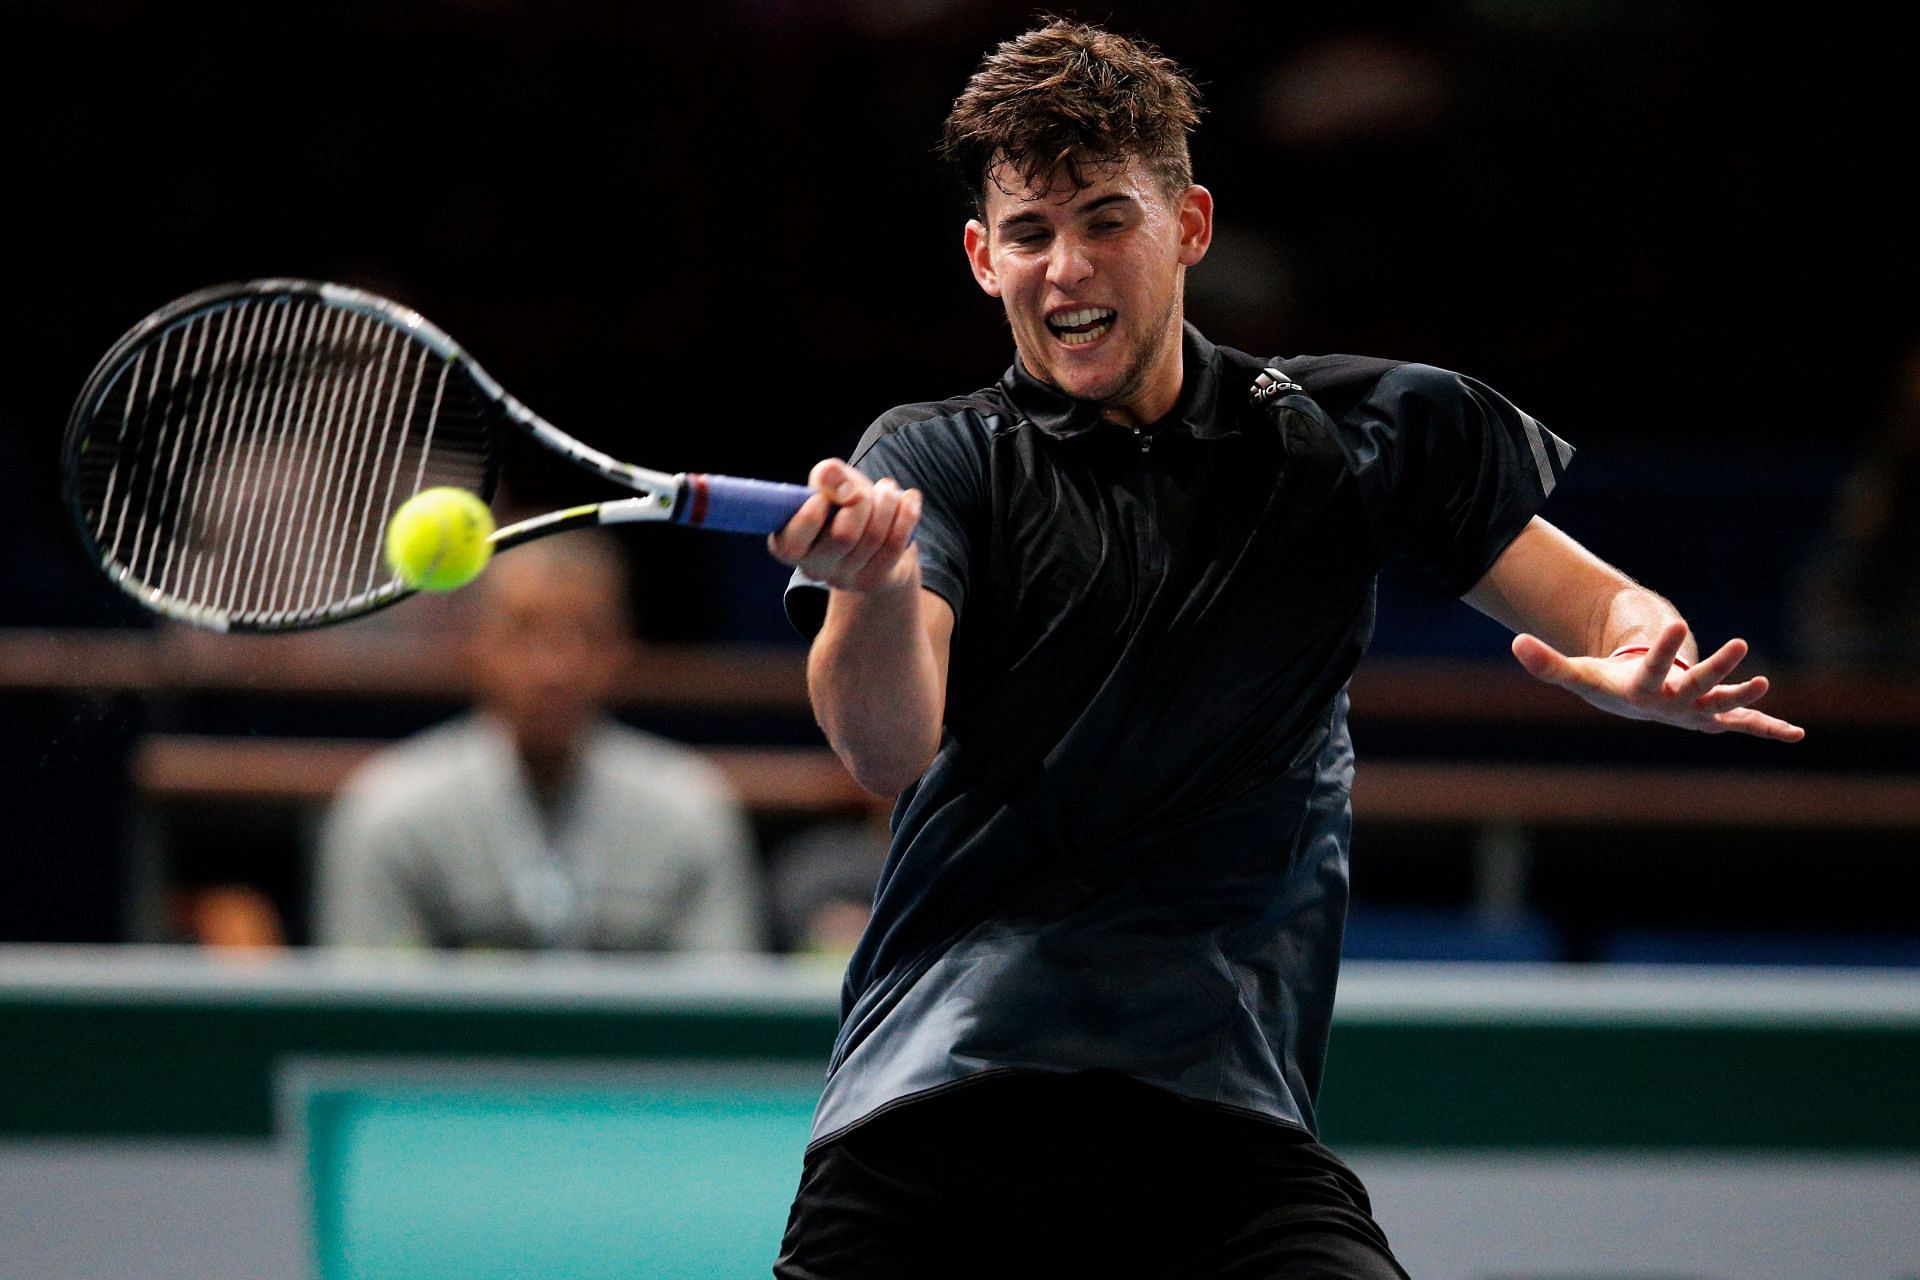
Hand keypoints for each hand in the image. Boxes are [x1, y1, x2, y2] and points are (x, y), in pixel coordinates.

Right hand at [768, 458, 922, 594]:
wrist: (875, 532)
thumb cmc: (844, 504)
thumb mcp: (831, 482)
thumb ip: (827, 476)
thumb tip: (835, 478)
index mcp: (790, 543)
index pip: (791, 543)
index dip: (809, 517)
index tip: (822, 497)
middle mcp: (814, 568)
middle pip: (843, 536)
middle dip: (860, 501)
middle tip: (864, 490)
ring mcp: (845, 579)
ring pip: (873, 538)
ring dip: (887, 503)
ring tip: (888, 490)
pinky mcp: (874, 581)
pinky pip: (895, 546)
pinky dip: (906, 515)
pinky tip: (910, 500)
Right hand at [1511, 620, 1804, 741]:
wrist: (1633, 704)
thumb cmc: (1607, 683)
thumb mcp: (1578, 673)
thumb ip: (1548, 664)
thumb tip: (1515, 642)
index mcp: (1642, 692)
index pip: (1654, 668)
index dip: (1664, 648)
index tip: (1674, 622)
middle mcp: (1672, 705)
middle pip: (1697, 687)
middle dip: (1718, 670)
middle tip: (1738, 645)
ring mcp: (1697, 711)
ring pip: (1724, 704)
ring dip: (1745, 697)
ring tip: (1764, 683)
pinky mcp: (1715, 712)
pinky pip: (1745, 724)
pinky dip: (1769, 728)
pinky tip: (1797, 736)